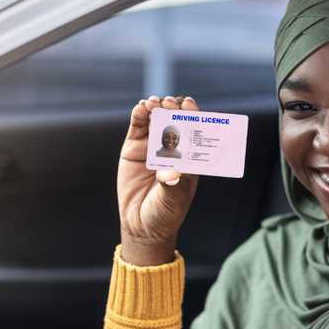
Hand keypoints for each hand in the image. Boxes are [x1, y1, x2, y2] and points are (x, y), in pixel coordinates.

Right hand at [117, 95, 200, 265]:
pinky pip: (137, 126)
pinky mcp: (134, 147)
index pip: (194, 130)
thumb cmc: (165, 212)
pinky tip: (141, 108)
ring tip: (154, 104)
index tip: (189, 105)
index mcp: (190, 156)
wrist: (141, 224)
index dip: (193, 114)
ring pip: (156, 119)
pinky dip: (139, 114)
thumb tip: (172, 170)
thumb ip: (173, 183)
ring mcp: (153, 145)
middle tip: (169, 103)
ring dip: (156, 107)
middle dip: (174, 108)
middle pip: (175, 119)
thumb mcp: (173, 198)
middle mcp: (173, 147)